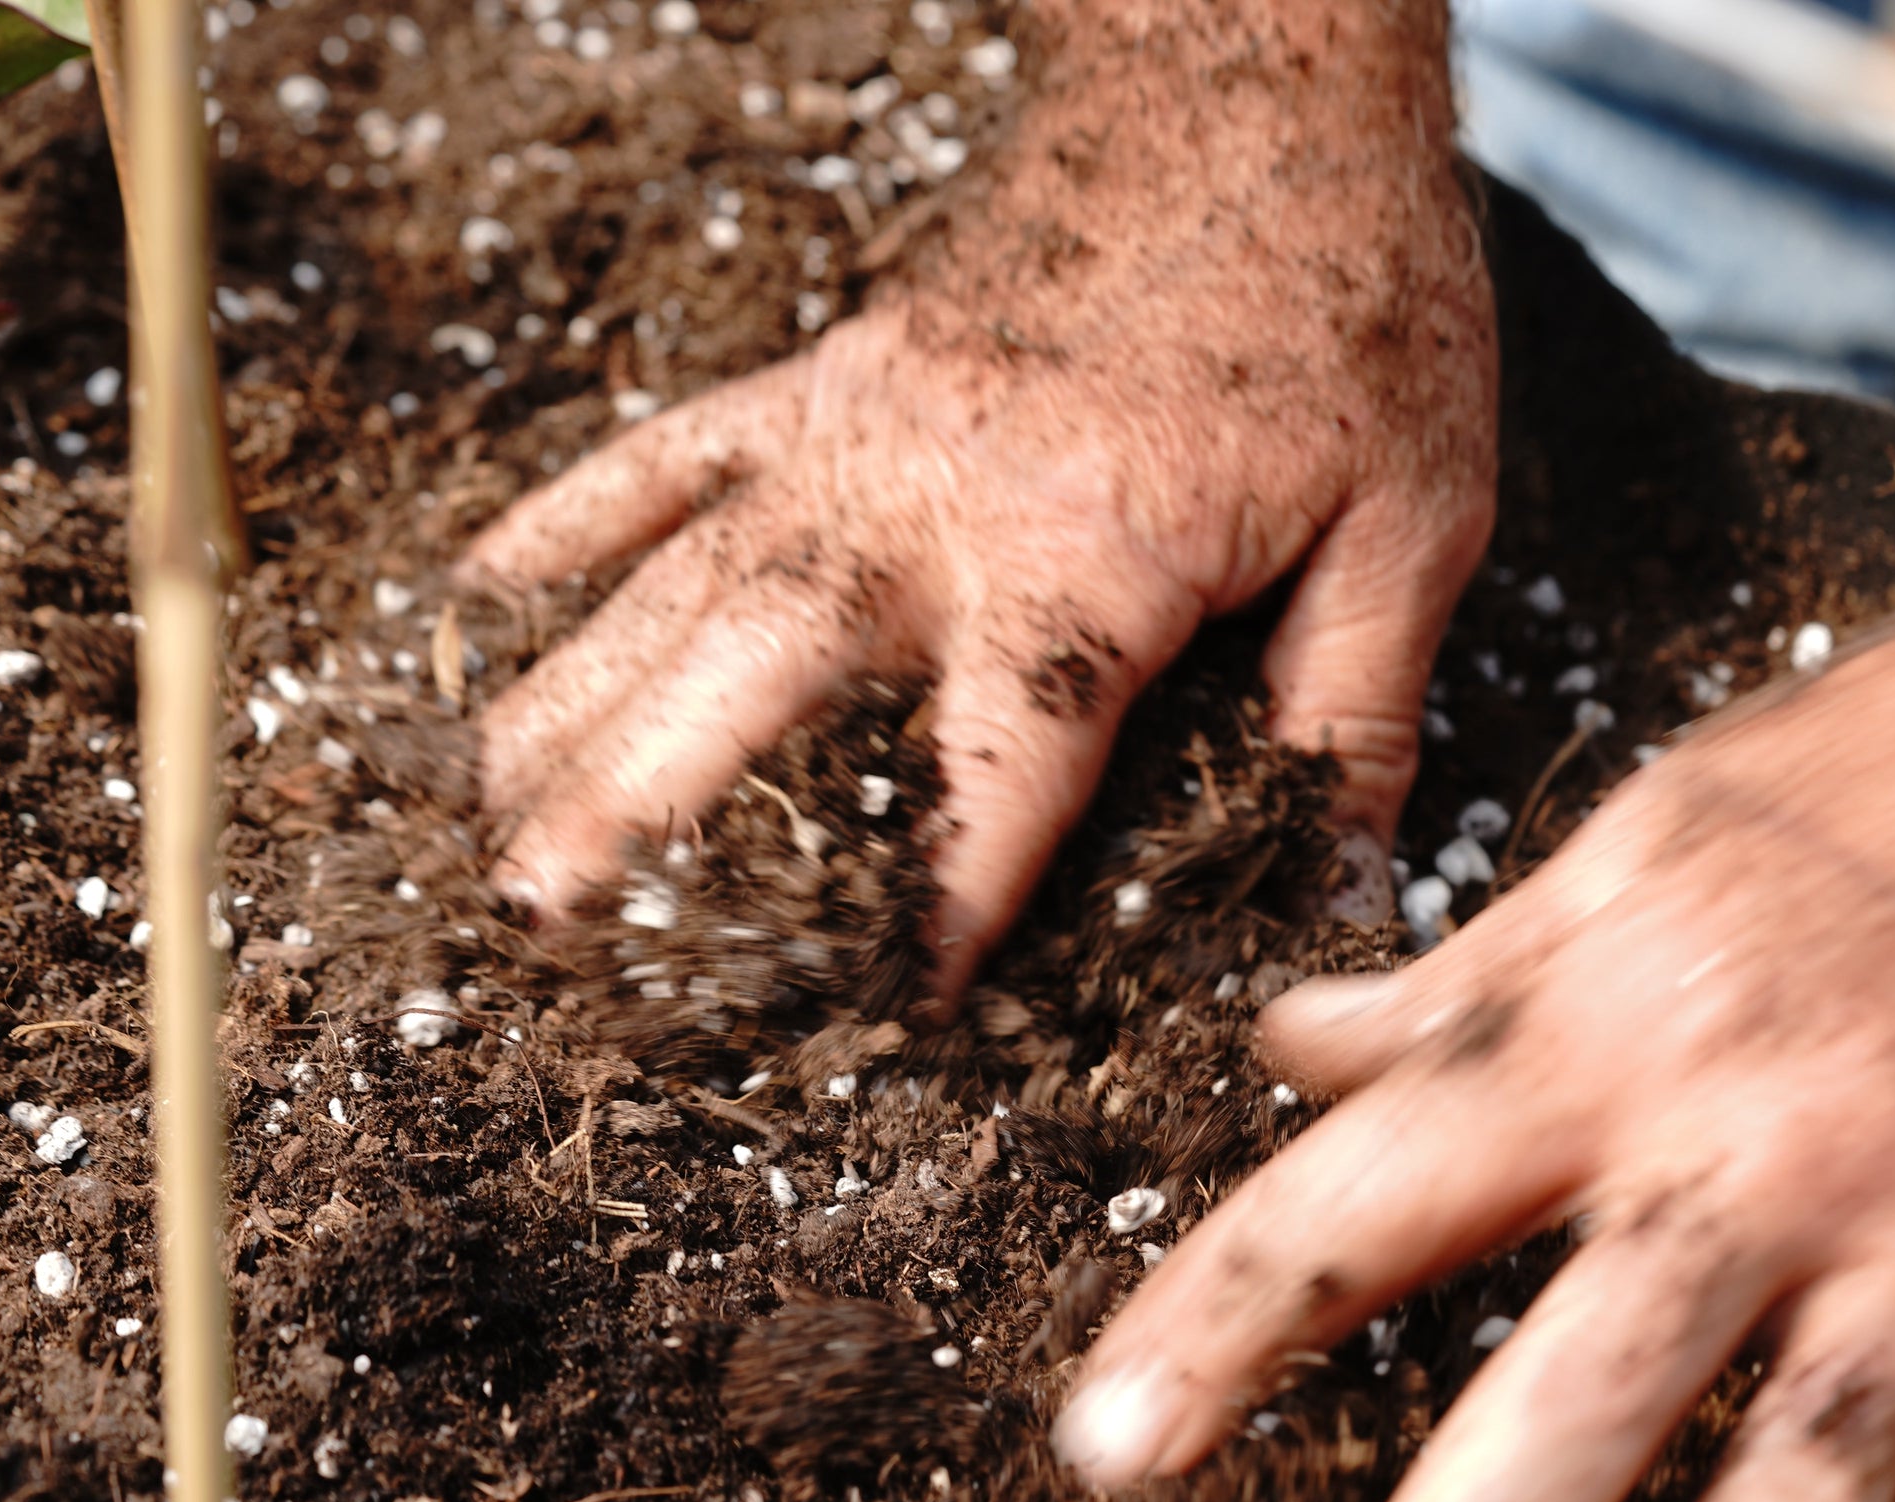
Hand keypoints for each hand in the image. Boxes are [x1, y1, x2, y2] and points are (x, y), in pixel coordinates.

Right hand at [464, 7, 1495, 993]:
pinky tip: (483, 598)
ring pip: (682, 579)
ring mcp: (859, 426)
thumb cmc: (1348, 289)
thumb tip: (1345, 899)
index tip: (895, 1015)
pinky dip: (569, 522)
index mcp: (1088, 545)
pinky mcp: (833, 373)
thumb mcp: (1410, 514)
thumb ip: (1358, 711)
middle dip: (649, 804)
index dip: (950, 898)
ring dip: (576, 700)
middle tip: (545, 921)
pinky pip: (669, 452)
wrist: (1261, 82)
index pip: (1002, 761)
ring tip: (485, 824)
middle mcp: (936, 491)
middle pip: (764, 670)